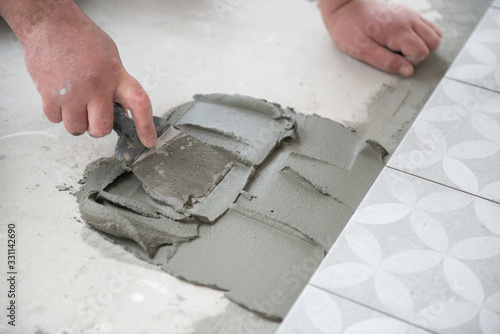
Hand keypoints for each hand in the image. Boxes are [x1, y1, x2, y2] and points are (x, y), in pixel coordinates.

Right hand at [19, 2, 156, 146]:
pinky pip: (56, 120)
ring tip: (74, 103)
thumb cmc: (82, 40)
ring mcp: (72, 93)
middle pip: (102, 128)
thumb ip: (118, 86)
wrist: (50, 24)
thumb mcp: (111, 60)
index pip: (140, 104)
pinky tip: (60, 96)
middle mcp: (97, 87)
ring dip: (76, 121)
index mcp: (117, 76)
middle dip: (98, 128)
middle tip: (93, 116)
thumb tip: (125, 112)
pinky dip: (58, 113)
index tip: (149, 142)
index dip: (146, 126)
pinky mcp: (50, 95)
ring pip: (77, 129)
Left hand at [319, 0, 441, 76]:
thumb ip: (387, 62)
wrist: (345, 7)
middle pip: (433, 43)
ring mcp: (410, 14)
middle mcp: (408, 20)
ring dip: (423, 45)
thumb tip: (408, 72)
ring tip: (401, 48)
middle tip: (397, 55)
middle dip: (419, 55)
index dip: (410, 62)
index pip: (422, 52)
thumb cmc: (349, 29)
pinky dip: (422, 36)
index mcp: (397, 30)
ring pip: (434, 34)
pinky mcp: (408, 13)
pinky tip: (404, 41)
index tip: (393, 59)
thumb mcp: (363, 51)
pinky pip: (427, 26)